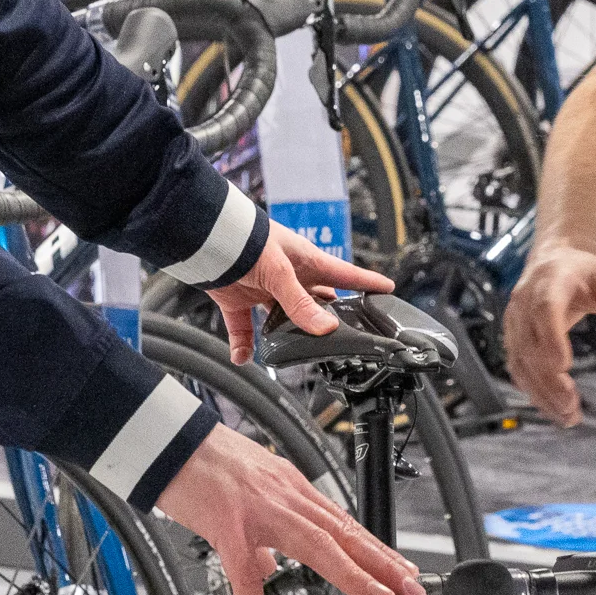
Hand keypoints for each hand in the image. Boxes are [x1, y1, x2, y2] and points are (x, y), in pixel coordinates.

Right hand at [153, 423, 423, 594]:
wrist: (169, 441)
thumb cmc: (205, 462)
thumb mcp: (249, 488)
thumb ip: (263, 529)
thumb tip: (266, 568)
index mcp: (293, 490)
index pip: (345, 524)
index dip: (377, 550)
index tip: (404, 571)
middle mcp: (287, 497)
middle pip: (345, 533)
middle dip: (383, 563)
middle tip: (413, 589)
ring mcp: (260, 512)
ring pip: (317, 543)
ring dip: (353, 573)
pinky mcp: (227, 527)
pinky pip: (243, 575)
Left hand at [205, 223, 393, 363]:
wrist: (207, 238)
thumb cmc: (248, 240)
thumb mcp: (280, 273)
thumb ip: (300, 303)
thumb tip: (326, 329)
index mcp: (307, 262)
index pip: (346, 274)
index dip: (368, 283)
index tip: (389, 289)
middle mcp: (289, 276)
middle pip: (316, 300)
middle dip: (329, 314)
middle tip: (346, 330)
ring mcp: (264, 289)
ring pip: (282, 317)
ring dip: (287, 333)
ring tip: (297, 350)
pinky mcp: (238, 300)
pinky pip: (244, 328)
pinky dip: (244, 345)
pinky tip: (244, 357)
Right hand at [502, 240, 595, 427]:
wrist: (558, 259)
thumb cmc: (585, 270)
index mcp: (550, 282)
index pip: (544, 310)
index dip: (550, 338)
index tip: (563, 366)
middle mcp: (525, 302)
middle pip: (529, 344)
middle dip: (547, 378)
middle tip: (570, 404)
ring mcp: (515, 322)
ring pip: (520, 362)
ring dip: (540, 392)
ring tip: (567, 416)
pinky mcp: (514, 338)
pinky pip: (519, 369)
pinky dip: (534, 391)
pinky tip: (554, 409)